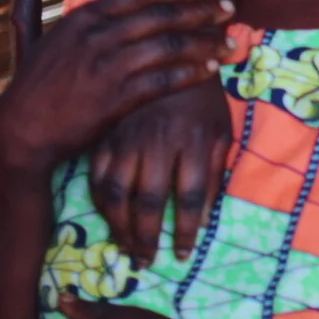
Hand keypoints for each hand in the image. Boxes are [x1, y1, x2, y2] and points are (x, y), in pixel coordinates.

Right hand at [0, 0, 232, 175]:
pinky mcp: (116, 98)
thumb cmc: (42, 84)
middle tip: (228, 8)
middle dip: (200, 11)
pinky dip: (192, 73)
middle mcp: (98, 38)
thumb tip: (124, 3)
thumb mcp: (60, 41)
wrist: (22, 127)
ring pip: (169, 46)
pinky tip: (212, 69)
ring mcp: (107, 68)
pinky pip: (165, 81)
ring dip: (205, 42)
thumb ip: (93, 22)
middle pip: (162, 17)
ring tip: (230, 41)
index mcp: (84, 19)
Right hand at [91, 80, 231, 266]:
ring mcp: (128, 140)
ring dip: (119, 228)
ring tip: (126, 248)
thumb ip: (214, 172)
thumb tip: (205, 218)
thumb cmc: (203, 100)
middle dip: (148, 239)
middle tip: (147, 261)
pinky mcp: (107, 136)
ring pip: (116, 195)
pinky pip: (96, 177)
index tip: (182, 254)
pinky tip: (108, 218)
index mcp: (194, 141)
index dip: (186, 231)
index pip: (190, 198)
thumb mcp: (221, 130)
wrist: (171, 57)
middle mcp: (159, 144)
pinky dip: (99, 202)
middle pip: (149, 203)